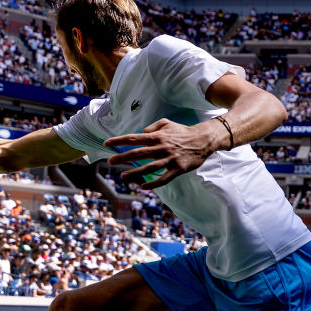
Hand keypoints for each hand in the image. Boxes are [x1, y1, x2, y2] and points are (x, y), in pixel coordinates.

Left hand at [105, 118, 221, 189]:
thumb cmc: (183, 131)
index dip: (119, 141)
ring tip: (122, 176)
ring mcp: (170, 159)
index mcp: (157, 136)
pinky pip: (164, 178)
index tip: (106, 144)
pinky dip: (153, 183)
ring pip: (149, 168)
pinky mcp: (178, 169)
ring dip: (135, 173)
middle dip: (122, 157)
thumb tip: (141, 133)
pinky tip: (143, 187)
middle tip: (110, 162)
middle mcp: (161, 147)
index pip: (134, 138)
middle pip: (138, 153)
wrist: (204, 139)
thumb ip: (152, 127)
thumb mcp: (167, 123)